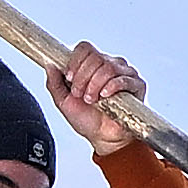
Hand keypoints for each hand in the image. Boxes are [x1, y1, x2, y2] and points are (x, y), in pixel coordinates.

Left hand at [49, 38, 155, 157]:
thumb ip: (54, 83)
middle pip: (95, 56)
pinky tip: (105, 96)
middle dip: (83, 77)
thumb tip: (50, 65)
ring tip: (92, 99)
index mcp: (92, 65)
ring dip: (95, 84)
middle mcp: (109, 65)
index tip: (69, 78)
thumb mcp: (64, 102)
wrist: (103, 138)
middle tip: (80, 94)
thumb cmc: (88, 120)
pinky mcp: (137, 85)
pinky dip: (112, 86)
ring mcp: (124, 73)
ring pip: (108, 66)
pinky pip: (124, 79)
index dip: (75, 61)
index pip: (85, 48)